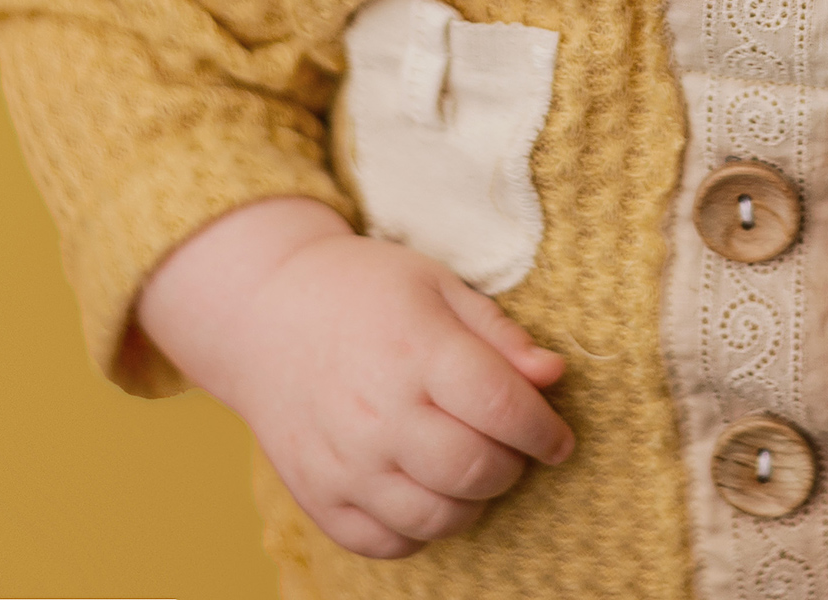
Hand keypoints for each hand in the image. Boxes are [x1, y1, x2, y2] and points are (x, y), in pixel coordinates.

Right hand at [136, 198, 573, 558]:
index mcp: (416, 350)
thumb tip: (554, 375)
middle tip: (515, 447)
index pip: (501, 406)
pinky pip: (389, 543)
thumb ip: (499, 334)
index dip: (544, 429)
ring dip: (474, 501)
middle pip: (476, 469)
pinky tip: (427, 490)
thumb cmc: (365, 290)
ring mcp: (345, 463)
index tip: (559, 437)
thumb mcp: (438, 285)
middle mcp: (378, 413)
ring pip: (438, 517)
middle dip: (514, 465)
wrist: (268, 313)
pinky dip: (423, 529)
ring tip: (474, 467)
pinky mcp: (319, 497)